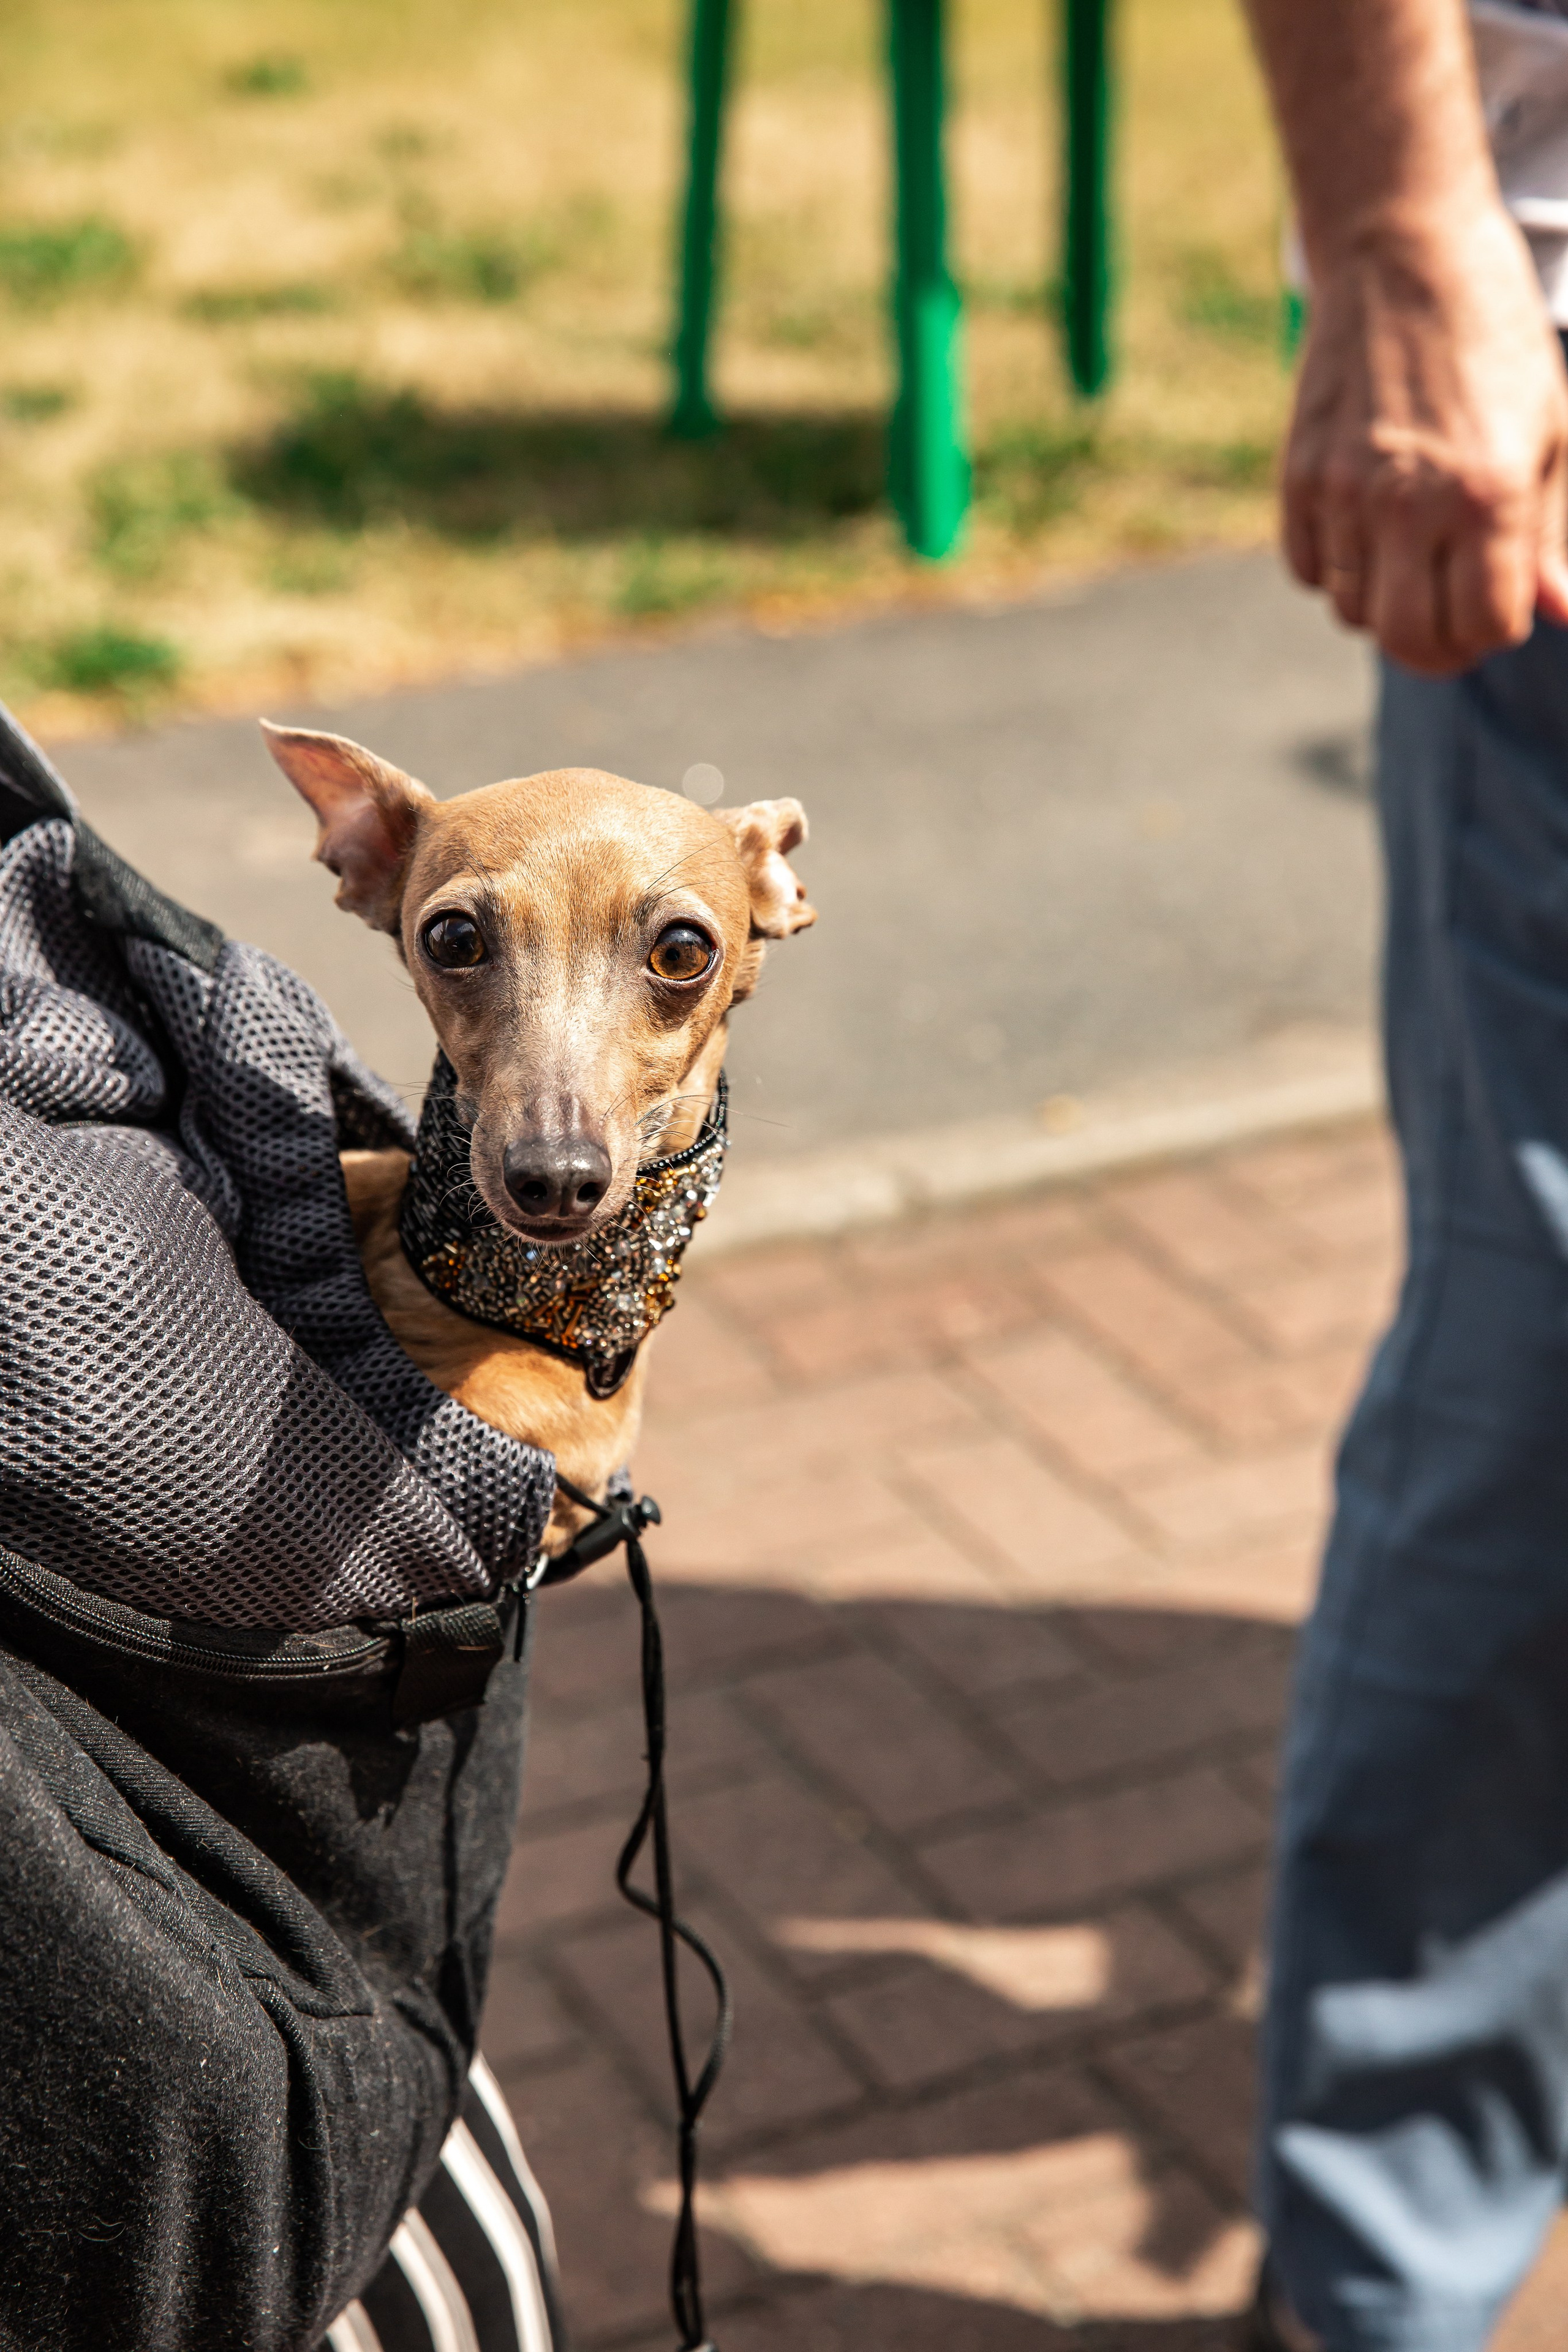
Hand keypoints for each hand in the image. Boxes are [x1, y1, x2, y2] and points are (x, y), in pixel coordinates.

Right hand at [1283, 206, 1567, 674]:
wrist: (1402, 252)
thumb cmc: (1493, 338)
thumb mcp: (1549, 428)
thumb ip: (1553, 531)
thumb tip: (1559, 611)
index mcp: (1488, 491)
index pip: (1485, 626)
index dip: (1499, 628)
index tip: (1502, 601)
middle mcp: (1410, 501)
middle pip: (1410, 641)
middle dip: (1438, 646)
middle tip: (1452, 619)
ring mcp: (1344, 491)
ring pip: (1354, 612)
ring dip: (1386, 604)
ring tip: (1411, 557)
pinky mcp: (1298, 478)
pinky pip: (1308, 570)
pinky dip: (1336, 568)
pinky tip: (1366, 527)